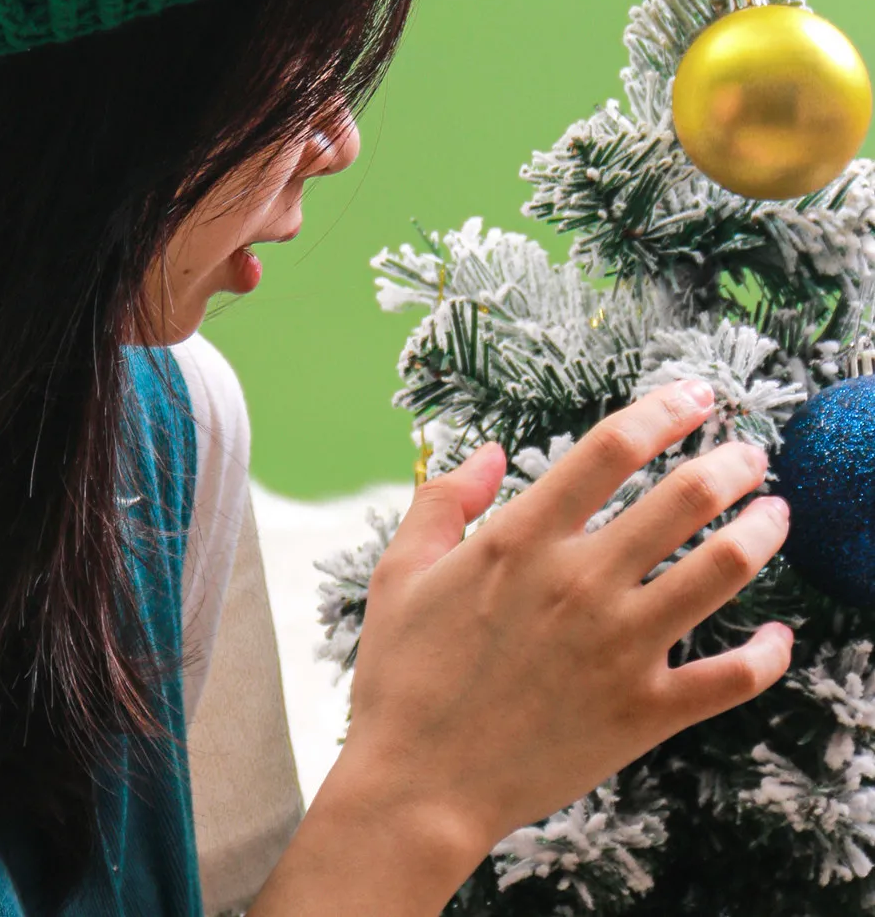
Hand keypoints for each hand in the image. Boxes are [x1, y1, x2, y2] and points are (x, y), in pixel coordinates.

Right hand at [338, 378, 792, 863]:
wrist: (419, 784)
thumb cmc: (403, 674)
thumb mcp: (399, 571)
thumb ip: (444, 500)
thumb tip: (487, 452)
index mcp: (521, 540)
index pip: (609, 450)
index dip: (661, 412)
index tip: (693, 396)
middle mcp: (579, 583)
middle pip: (680, 499)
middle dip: (728, 463)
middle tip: (749, 452)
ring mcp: (619, 647)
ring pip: (720, 572)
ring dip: (760, 533)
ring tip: (777, 513)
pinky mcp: (645, 712)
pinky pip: (732, 677)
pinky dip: (768, 655)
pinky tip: (780, 637)